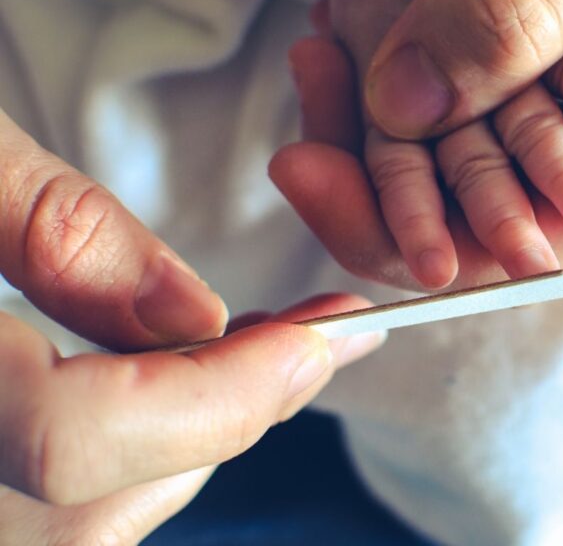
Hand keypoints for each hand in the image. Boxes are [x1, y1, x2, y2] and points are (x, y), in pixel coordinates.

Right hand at [0, 106, 382, 542]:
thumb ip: (58, 232)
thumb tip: (195, 313)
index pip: (79, 438)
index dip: (223, 391)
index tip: (322, 335)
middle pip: (104, 490)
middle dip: (231, 406)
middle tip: (317, 332)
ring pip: (94, 513)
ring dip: (191, 430)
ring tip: (257, 346)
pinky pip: (65, 505)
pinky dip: (137, 447)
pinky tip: (168, 380)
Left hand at [276, 0, 562, 289]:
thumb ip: (525, 1)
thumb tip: (402, 102)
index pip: (542, 233)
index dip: (419, 227)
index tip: (312, 166)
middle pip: (523, 198)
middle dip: (398, 162)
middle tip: (311, 72)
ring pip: (528, 145)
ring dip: (424, 112)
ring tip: (333, 42)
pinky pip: (549, 91)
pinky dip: (466, 71)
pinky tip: (405, 22)